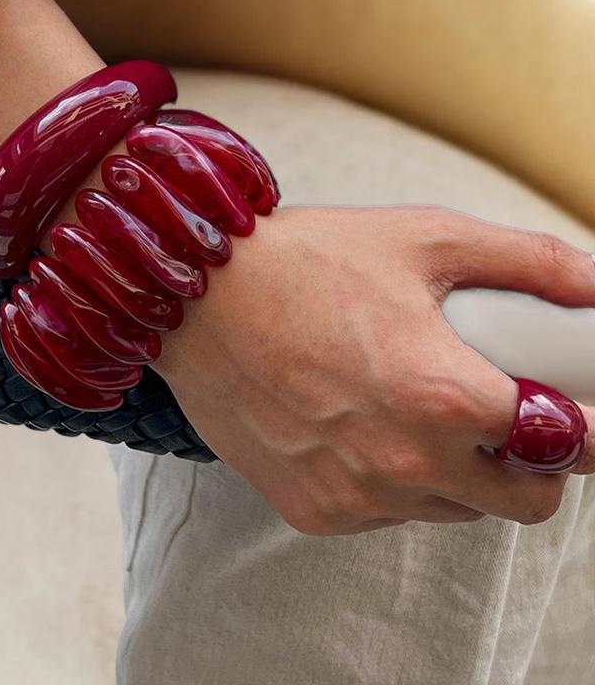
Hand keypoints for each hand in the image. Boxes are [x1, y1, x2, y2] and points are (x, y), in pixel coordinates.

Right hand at [153, 205, 594, 534]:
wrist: (195, 297)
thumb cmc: (300, 264)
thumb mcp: (422, 239)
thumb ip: (529, 263)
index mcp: (443, 396)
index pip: (569, 446)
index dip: (584, 427)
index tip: (572, 410)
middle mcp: (402, 462)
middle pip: (526, 501)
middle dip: (532, 463)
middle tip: (500, 412)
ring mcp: (355, 496)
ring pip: (454, 510)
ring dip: (457, 470)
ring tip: (414, 405)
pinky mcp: (313, 510)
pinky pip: (385, 512)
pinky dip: (393, 481)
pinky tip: (360, 425)